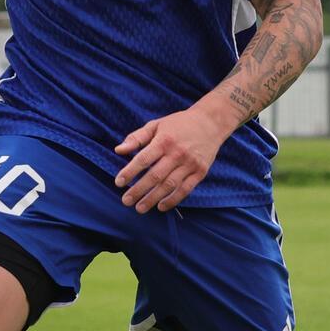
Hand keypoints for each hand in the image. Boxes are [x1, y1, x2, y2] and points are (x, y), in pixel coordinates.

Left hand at [113, 105, 229, 211]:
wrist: (211, 122)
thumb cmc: (179, 124)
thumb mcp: (156, 125)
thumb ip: (136, 138)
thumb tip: (118, 150)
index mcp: (164, 140)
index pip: (143, 159)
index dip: (130, 172)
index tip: (118, 183)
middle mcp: (177, 153)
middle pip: (155, 176)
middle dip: (139, 190)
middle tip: (126, 201)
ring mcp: (190, 164)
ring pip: (169, 185)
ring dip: (153, 198)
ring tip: (140, 208)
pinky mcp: (200, 172)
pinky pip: (185, 189)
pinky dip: (173, 200)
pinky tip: (161, 206)